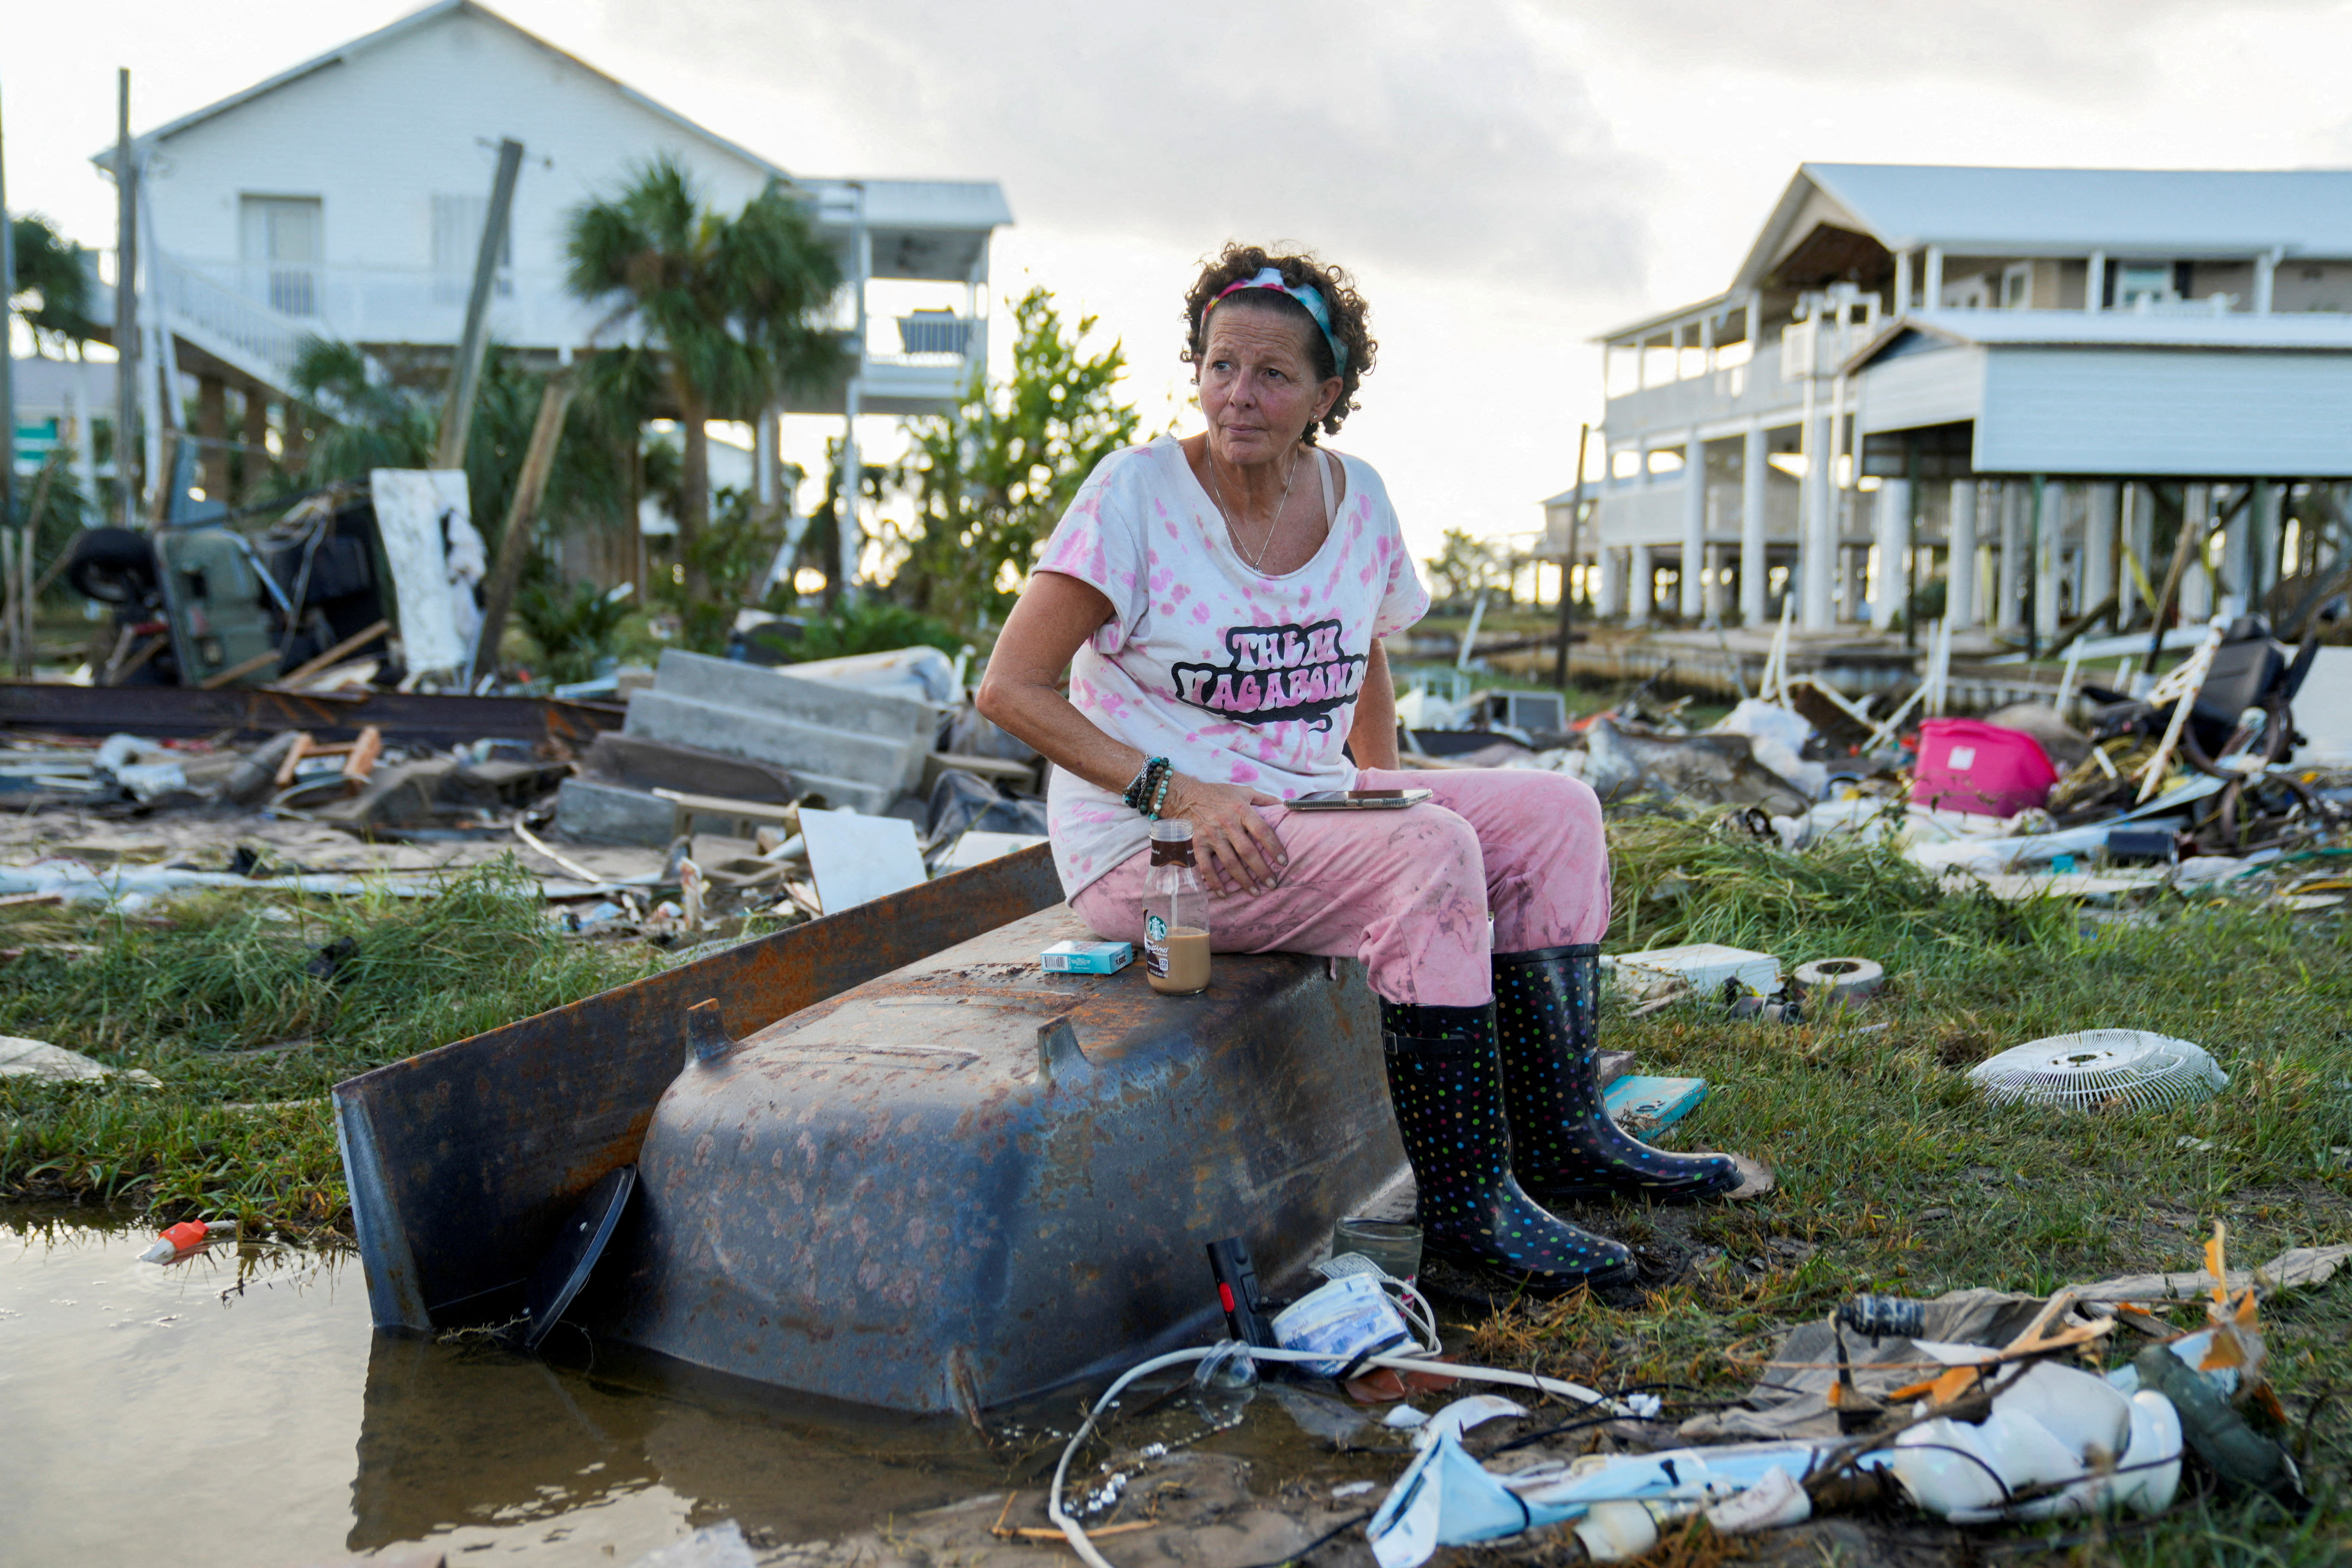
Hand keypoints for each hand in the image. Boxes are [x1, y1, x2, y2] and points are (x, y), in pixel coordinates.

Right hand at [1160, 773, 1286, 894]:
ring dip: (1244, 880)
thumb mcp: (1243, 791)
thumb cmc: (1218, 794)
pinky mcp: (1197, 844)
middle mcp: (1227, 824)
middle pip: (1248, 851)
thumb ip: (1264, 799)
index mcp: (1241, 810)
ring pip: (1230, 863)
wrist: (1184, 796)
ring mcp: (1211, 835)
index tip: (1284, 861)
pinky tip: (1224, 894)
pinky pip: (1206, 867)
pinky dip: (1215, 883)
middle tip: (1273, 884)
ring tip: (1255, 892)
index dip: (1274, 847)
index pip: (1262, 831)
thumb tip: (1286, 806)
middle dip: (1262, 870)